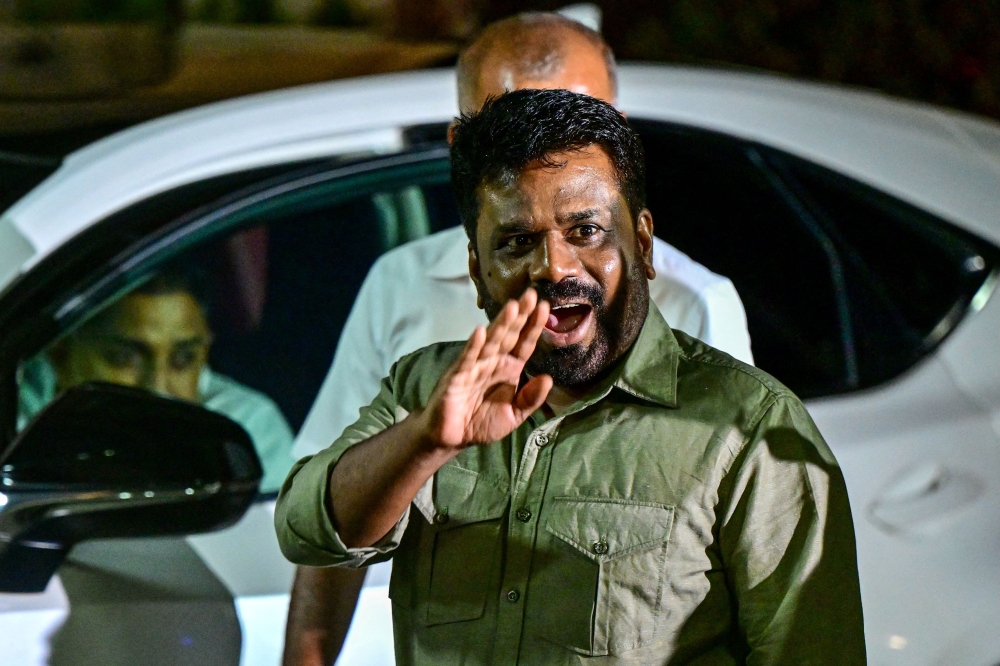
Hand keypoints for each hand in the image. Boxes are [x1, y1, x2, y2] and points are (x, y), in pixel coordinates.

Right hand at [420, 288, 551, 447]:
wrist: (452, 438)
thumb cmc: (481, 423)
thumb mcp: (513, 415)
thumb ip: (530, 399)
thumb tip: (548, 379)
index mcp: (509, 369)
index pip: (524, 344)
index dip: (533, 326)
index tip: (544, 306)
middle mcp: (493, 362)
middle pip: (509, 335)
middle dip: (520, 315)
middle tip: (530, 294)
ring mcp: (475, 366)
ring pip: (490, 342)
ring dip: (500, 324)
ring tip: (512, 306)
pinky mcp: (457, 376)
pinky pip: (467, 359)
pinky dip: (473, 346)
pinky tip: (480, 332)